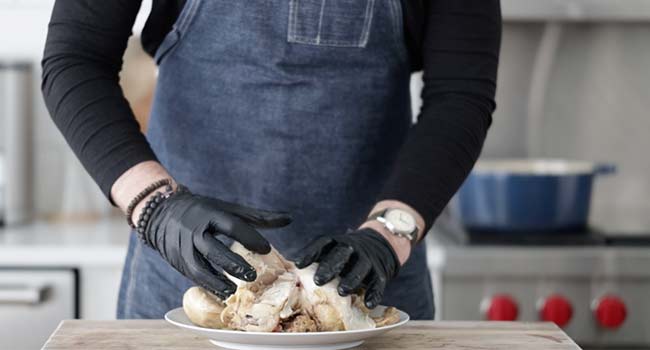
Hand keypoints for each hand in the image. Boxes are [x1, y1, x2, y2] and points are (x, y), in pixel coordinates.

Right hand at [142, 186, 290, 298]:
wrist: (162, 213)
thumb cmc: (204, 211)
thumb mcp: (228, 209)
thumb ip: (257, 217)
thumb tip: (289, 219)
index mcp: (210, 214)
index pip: (231, 225)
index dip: (249, 237)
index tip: (266, 249)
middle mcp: (195, 230)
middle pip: (213, 248)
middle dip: (232, 263)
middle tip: (252, 276)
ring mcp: (183, 246)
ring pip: (199, 266)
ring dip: (216, 281)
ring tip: (234, 291)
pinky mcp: (177, 260)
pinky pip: (192, 275)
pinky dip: (207, 286)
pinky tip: (222, 293)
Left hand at [294, 229, 398, 308]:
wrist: (380, 244)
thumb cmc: (347, 254)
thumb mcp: (333, 251)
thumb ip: (318, 260)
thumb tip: (292, 276)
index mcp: (337, 242)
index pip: (322, 243)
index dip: (310, 252)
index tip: (298, 264)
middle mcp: (352, 247)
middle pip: (341, 254)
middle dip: (330, 266)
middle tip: (318, 280)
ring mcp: (368, 259)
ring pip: (361, 267)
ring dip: (351, 279)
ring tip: (342, 292)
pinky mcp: (380, 271)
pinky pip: (378, 282)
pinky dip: (374, 293)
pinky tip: (368, 304)